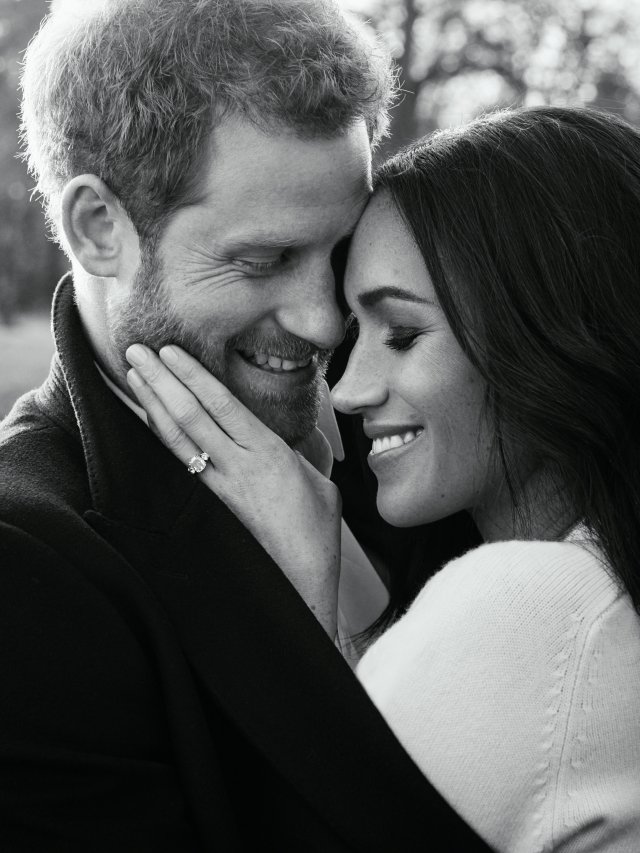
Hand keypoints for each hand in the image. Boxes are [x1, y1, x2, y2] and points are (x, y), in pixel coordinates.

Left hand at [125, 344, 340, 636]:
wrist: (300, 585)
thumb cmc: (316, 535)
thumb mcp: (320, 482)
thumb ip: (302, 451)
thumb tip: (291, 434)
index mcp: (269, 454)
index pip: (222, 404)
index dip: (193, 375)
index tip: (170, 351)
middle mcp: (239, 466)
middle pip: (191, 415)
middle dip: (161, 380)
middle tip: (136, 350)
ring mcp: (221, 487)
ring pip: (179, 439)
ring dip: (153, 404)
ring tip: (133, 375)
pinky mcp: (212, 506)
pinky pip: (182, 463)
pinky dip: (162, 437)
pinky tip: (149, 420)